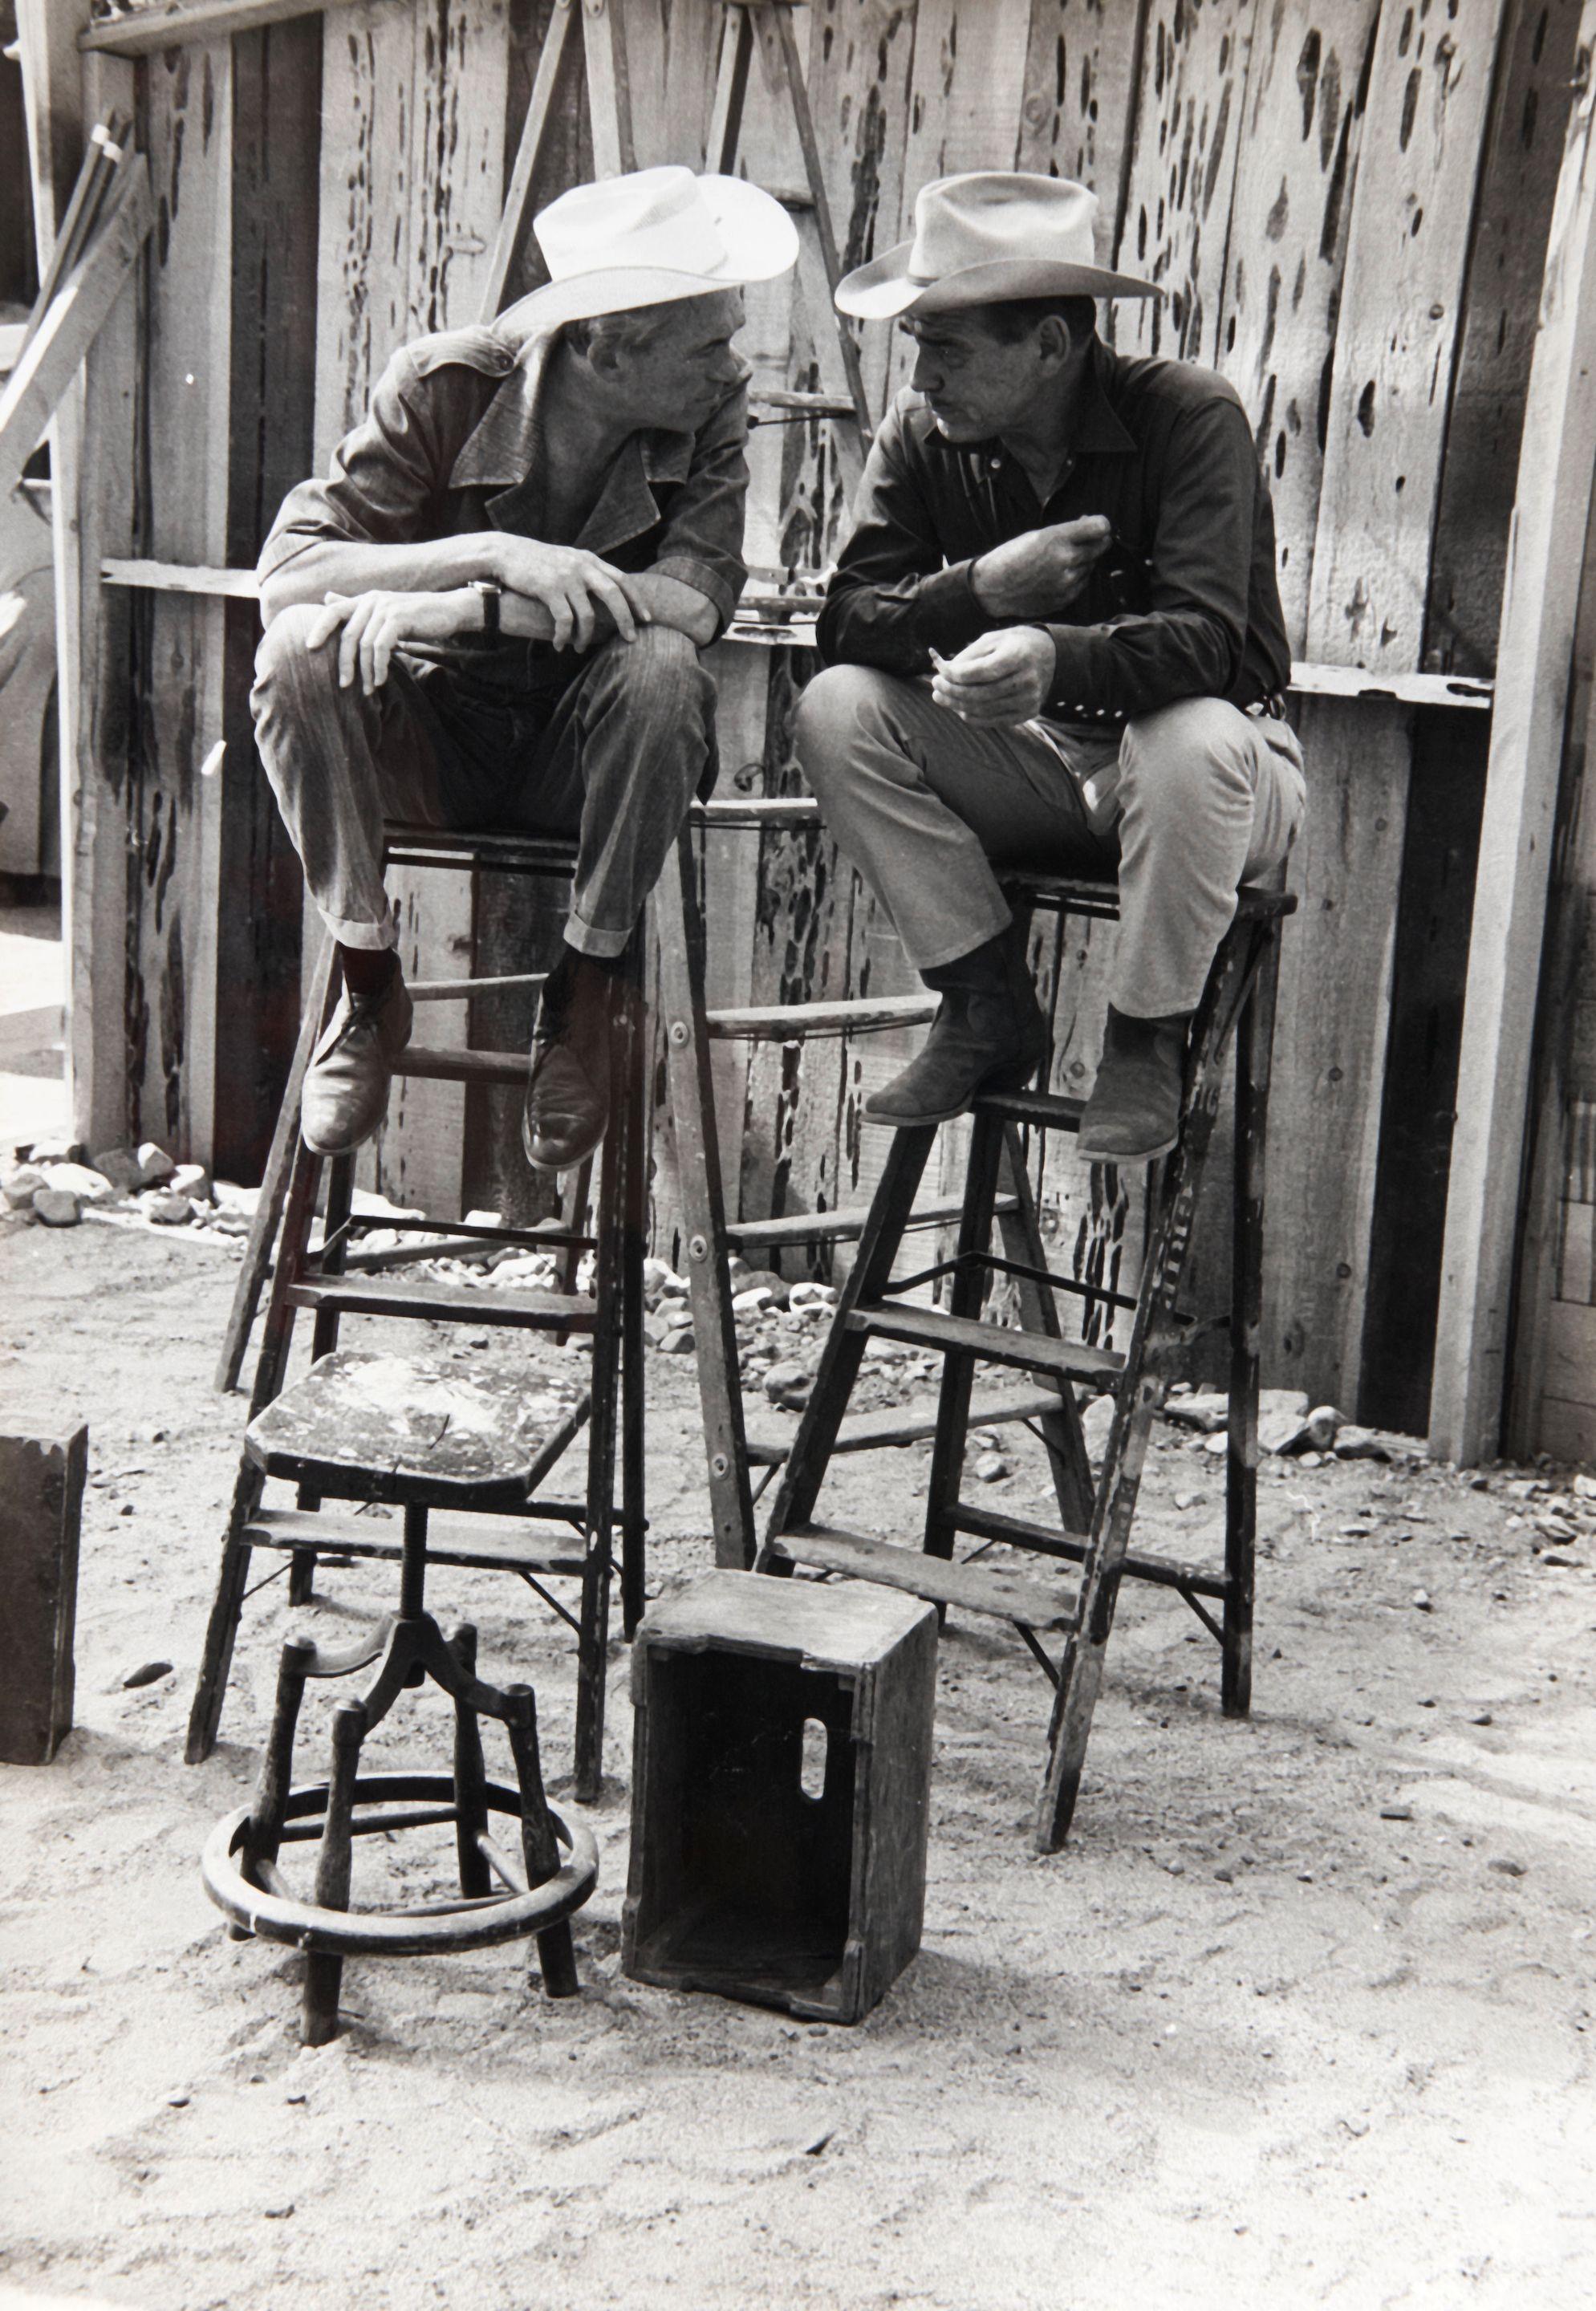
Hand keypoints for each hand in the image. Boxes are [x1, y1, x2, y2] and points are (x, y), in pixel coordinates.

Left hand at [306, 589, 481, 693]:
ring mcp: (385, 607)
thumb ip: (356, 609)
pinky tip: (382, 680)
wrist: (448, 611)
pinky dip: (380, 667)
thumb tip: (326, 599)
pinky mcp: (399, 618)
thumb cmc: (416, 616)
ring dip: (366, 671)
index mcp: (365, 600)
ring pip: (365, 645)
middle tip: (344, 685)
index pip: (333, 611)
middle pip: (348, 635)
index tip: (309, 648)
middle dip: (345, 663)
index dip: (319, 628)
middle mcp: (372, 600)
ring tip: (369, 689)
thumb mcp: (384, 613)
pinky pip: (382, 647)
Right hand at [489, 538, 649, 651]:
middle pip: (614, 595)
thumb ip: (586, 572)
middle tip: (631, 639)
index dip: (636, 600)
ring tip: (580, 648)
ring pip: (588, 614)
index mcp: (589, 560)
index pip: (622, 580)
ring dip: (586, 637)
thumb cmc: (537, 562)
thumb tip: (606, 593)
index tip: (646, 618)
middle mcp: (582, 566)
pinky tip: (559, 645)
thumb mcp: (567, 560)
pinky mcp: (549, 588)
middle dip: (625, 619)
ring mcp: (566, 577)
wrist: (507, 553)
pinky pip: (565, 620)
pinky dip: (564, 636)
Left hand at [930, 628, 1056, 725]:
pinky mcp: (1028, 712)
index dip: (955, 675)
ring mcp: (1030, 699)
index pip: (979, 672)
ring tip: (941, 698)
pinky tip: (959, 708)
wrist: (1049, 655)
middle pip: (979, 694)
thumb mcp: (992, 639)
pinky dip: (972, 716)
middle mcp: (1027, 680)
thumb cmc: (1012, 644)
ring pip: (983, 710)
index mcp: (1018, 655)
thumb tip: (942, 674)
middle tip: (934, 688)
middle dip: (951, 692)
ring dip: (956, 706)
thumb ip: (968, 656)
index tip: (939, 673)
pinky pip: (993, 720)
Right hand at [971, 515, 1111, 617]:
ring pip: (1092, 565)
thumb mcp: (1037, 534)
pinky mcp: (1066, 598)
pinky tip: (1058, 575)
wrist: (993, 588)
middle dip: (1096, 542)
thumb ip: (1066, 531)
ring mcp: (1067, 582)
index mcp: (1058, 538)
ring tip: (1060, 561)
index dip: (1101, 525)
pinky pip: (1082, 583)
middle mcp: (1067, 560)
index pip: (1100, 527)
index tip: (1096, 526)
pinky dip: (1076, 577)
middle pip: (1101, 546)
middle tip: (1083, 542)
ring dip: (1084, 561)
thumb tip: (1091, 524)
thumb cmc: (1012, 556)